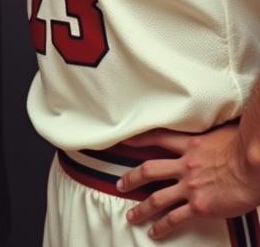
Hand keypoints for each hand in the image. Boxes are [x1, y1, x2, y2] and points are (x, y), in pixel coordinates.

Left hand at [117, 125, 259, 238]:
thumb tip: (211, 134)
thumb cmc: (244, 147)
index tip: (124, 141)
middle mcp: (184, 165)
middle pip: (149, 170)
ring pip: (157, 198)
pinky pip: (175, 218)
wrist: (254, 165)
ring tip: (131, 216)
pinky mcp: (199, 206)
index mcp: (189, 145)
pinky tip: (154, 232)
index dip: (138, 139)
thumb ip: (208, 137)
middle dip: (131, 179)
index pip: (157, 138)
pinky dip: (162, 227)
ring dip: (142, 209)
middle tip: (120, 185)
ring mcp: (190, 187)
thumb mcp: (220, 133)